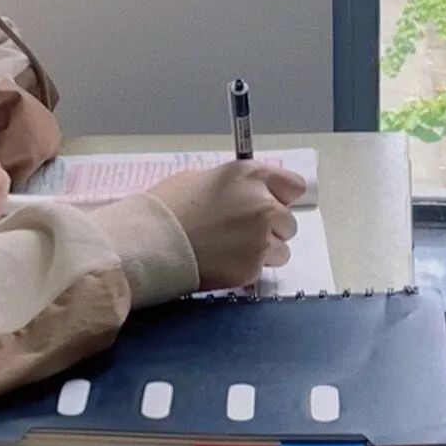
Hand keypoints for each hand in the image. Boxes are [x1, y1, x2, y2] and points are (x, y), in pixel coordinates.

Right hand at [148, 162, 306, 290]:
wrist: (152, 241)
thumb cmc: (169, 206)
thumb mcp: (202, 180)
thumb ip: (236, 187)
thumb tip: (248, 196)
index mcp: (250, 176)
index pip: (293, 186)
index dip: (281, 196)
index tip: (271, 203)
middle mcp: (263, 205)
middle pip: (288, 222)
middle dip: (270, 228)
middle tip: (240, 231)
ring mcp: (261, 239)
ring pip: (281, 250)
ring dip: (263, 251)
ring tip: (230, 248)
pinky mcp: (253, 268)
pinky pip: (261, 269)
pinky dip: (246, 267)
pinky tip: (222, 261)